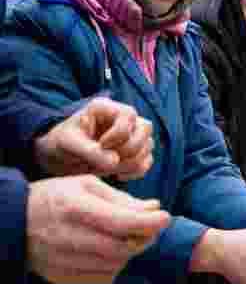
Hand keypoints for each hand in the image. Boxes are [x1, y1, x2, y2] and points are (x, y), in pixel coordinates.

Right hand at [26, 175, 169, 283]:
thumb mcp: (86, 186)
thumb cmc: (56, 197)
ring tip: (131, 237)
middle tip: (152, 228)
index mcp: (73, 207)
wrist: (14, 221)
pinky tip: (111, 250)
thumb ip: (122, 199)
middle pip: (121, 247)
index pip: (120, 222)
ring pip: (115, 264)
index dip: (148, 222)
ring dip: (131, 251)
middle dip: (145, 238)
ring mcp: (61, 260)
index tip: (166, 217)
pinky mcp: (60, 276)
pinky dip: (115, 264)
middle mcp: (66, 236)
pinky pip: (103, 277)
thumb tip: (155, 208)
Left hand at [35, 97, 154, 180]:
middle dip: (128, 149)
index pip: (128, 115)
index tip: (99, 145)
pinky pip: (148, 161)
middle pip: (145, 129)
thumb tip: (114, 161)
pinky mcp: (134, 151)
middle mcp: (123, 118)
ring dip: (131, 162)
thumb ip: (89, 151)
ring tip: (108, 169)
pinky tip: (117, 175)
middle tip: (106, 160)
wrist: (58, 157)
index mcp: (106, 108)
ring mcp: (132, 135)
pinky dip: (136, 171)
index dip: (118, 134)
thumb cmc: (60, 143)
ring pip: (149, 146)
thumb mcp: (68, 144)